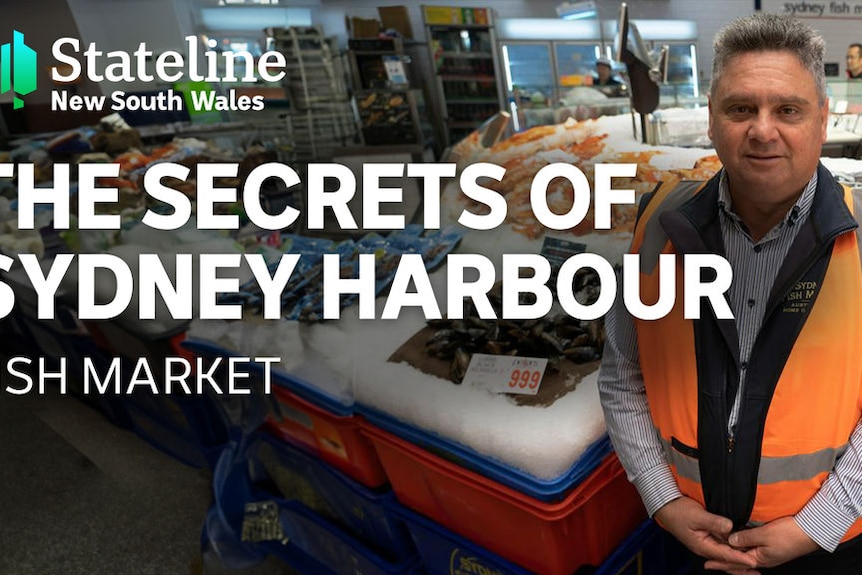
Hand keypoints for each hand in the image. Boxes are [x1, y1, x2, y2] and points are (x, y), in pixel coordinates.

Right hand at [654, 497, 758, 572]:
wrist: (666, 507)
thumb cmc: (678, 511)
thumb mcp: (696, 515)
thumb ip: (713, 522)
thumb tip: (730, 526)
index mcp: (702, 545)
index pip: (725, 554)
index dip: (739, 559)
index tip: (753, 562)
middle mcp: (706, 547)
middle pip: (727, 559)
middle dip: (742, 566)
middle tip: (757, 571)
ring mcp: (707, 543)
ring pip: (726, 554)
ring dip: (739, 559)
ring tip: (753, 565)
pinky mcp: (708, 537)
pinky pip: (723, 546)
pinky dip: (733, 550)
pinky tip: (742, 549)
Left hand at [704, 517, 819, 571]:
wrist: (810, 531)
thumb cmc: (789, 534)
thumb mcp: (763, 535)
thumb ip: (745, 538)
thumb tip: (730, 541)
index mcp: (760, 559)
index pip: (735, 562)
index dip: (721, 562)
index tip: (707, 562)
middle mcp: (763, 559)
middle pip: (739, 562)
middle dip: (724, 563)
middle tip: (709, 564)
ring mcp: (768, 554)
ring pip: (745, 556)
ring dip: (733, 556)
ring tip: (720, 556)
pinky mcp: (772, 547)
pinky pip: (752, 551)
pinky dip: (743, 550)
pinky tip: (739, 547)